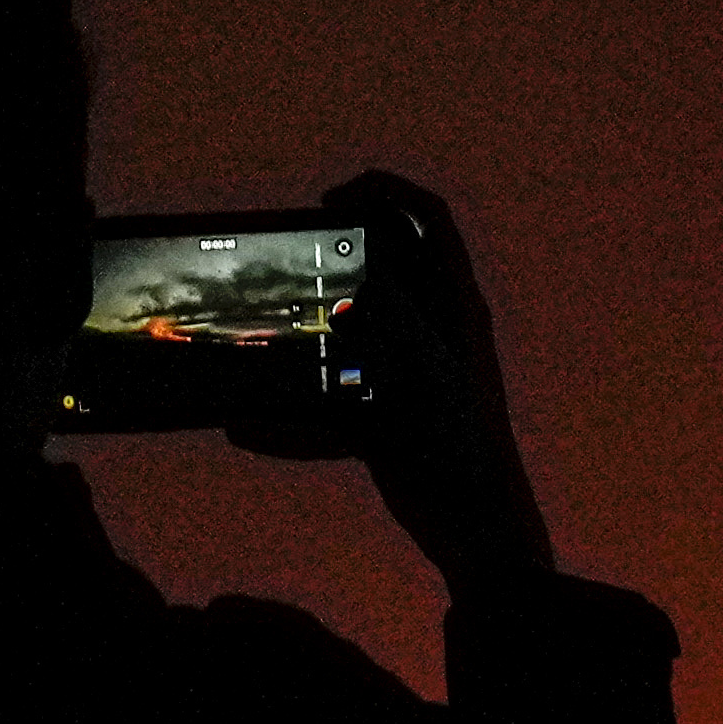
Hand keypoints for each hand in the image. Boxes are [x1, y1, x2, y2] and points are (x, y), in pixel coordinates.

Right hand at [248, 169, 557, 589]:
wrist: (474, 529)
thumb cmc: (463, 448)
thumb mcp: (430, 373)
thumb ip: (399, 316)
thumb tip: (368, 268)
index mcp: (455, 309)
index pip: (430, 222)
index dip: (388, 194)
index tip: (334, 200)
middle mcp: (431, 334)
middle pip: (381, 269)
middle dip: (336, 256)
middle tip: (289, 256)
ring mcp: (404, 377)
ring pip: (346, 336)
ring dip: (306, 334)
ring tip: (262, 333)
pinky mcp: (382, 422)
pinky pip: (326, 408)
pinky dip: (291, 422)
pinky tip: (248, 431)